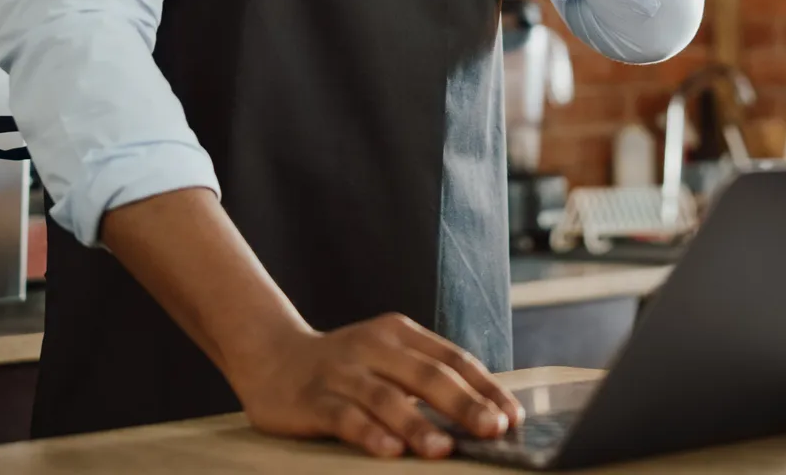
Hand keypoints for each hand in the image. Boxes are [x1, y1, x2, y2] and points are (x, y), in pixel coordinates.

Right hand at [234, 313, 523, 459]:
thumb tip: (483, 412)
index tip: (512, 415)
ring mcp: (344, 371)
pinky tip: (389, 451)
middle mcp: (375, 346)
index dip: (485, 386)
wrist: (273, 356)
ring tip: (445, 449)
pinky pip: (345, 417)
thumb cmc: (346, 366)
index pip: (452, 358)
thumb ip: (425, 378)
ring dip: (418, 424)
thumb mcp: (388, 358)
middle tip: (494, 429)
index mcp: (400, 333)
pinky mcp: (314, 398)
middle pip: (427, 375)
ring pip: (387, 398)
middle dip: (464, 404)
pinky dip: (369, 434)